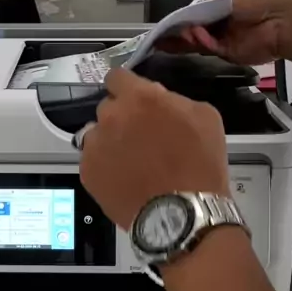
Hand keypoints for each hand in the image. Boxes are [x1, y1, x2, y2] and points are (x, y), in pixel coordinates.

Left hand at [79, 69, 229, 230]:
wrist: (182, 214)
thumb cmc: (199, 166)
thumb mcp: (204, 117)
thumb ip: (174, 99)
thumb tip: (160, 99)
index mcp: (139, 97)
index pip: (116, 76)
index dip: (126, 87)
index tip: (132, 97)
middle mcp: (110, 117)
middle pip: (108, 107)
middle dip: (122, 117)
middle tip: (141, 136)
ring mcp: (95, 145)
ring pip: (97, 135)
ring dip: (110, 142)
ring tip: (132, 162)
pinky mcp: (87, 172)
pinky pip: (92, 161)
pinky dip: (105, 166)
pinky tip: (125, 178)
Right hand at [161, 0, 291, 64]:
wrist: (278, 19)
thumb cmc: (253, 0)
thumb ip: (202, 7)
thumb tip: (185, 19)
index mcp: (218, 6)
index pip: (192, 15)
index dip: (177, 21)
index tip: (162, 27)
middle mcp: (218, 23)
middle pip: (191, 31)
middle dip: (175, 34)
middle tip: (157, 38)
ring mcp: (221, 39)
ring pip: (196, 42)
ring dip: (183, 40)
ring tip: (169, 38)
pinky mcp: (226, 53)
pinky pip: (208, 48)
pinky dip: (200, 42)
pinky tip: (194, 35)